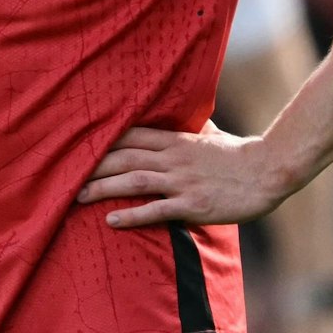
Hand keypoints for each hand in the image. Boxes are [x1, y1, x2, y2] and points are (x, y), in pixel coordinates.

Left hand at [77, 123, 293, 228]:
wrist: (269, 172)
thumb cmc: (238, 154)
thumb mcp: (210, 134)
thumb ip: (190, 126)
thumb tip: (183, 112)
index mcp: (175, 140)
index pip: (128, 136)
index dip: (99, 141)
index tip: (74, 146)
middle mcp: (173, 158)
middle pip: (122, 157)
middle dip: (91, 167)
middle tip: (63, 176)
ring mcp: (182, 181)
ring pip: (132, 180)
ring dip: (102, 188)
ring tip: (76, 197)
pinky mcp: (193, 204)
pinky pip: (156, 209)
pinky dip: (131, 214)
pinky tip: (111, 220)